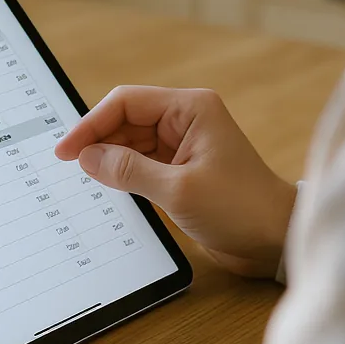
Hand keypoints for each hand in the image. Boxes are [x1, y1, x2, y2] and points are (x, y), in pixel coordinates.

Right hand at [55, 87, 296, 278]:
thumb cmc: (241, 209)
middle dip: (98, 140)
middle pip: (126, 120)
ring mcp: (183, 144)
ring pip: (131, 142)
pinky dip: (123, 173)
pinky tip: (108, 185)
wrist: (277, 240)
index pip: (126, 103)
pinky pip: (141, 163)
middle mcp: (185, 120)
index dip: (91, 123)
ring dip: (109, 158)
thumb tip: (87, 157)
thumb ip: (128, 171)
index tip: (67, 150)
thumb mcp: (178, 191)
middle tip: (70, 166)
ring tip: (86, 177)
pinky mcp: (182, 169)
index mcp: (190, 109)